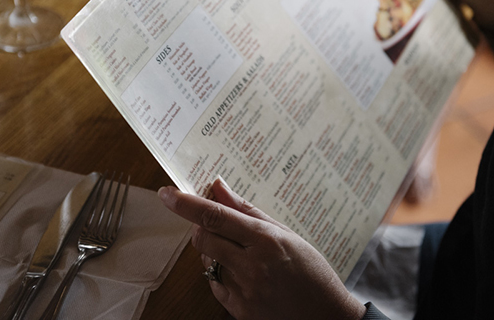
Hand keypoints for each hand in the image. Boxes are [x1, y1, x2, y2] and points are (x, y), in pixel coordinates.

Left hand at [159, 178, 365, 319]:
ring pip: (207, 260)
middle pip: (204, 238)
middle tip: (215, 221)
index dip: (186, 204)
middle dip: (202, 226)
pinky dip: (220, 271)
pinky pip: (214, 283)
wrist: (326, 317)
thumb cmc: (312, 272)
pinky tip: (242, 272)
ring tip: (241, 252)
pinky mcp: (238, 310)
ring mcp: (243, 291)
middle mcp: (251, 266)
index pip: (215, 217)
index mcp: (266, 241)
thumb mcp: (286, 234)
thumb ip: (248, 211)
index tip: (167, 193)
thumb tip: (218, 187)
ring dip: (213, 249)